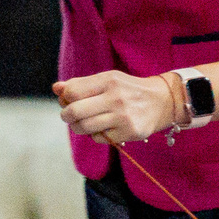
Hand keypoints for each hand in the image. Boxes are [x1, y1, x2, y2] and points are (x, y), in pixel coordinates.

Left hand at [53, 70, 178, 145]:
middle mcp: (116, 98)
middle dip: (66, 116)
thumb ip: (81, 84)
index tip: (67, 101)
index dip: (64, 98)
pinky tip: (104, 128)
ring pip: (84, 127)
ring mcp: (123, 117)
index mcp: (108, 80)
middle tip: (68, 116)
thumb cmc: (128, 90)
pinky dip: (96, 135)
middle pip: (74, 112)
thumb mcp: (108, 80)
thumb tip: (56, 88)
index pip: (72, 92)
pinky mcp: (129, 132)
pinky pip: (99, 138)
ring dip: (78, 127)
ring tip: (82, 123)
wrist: (162, 101)